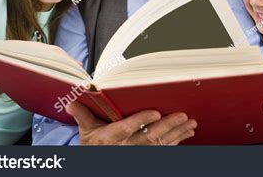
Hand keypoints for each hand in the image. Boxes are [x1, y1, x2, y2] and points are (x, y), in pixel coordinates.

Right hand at [66, 101, 196, 144]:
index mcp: (110, 138)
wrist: (99, 161)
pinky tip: (187, 132)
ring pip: (161, 144)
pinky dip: (178, 141)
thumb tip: (72, 102)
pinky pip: (165, 150)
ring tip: (190, 122)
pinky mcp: (148, 156)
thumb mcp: (86, 130)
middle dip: (167, 126)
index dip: (141, 121)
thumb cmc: (94, 144)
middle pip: (149, 137)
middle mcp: (127, 147)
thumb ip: (82, 115)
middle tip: (182, 115)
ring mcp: (139, 153)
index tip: (155, 112)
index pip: (127, 129)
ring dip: (177, 133)